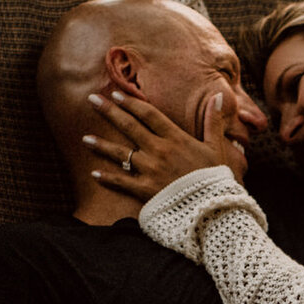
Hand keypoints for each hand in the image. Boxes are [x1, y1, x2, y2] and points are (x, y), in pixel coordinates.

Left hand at [87, 89, 241, 200]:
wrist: (213, 209)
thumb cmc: (216, 178)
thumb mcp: (217, 148)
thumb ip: (213, 122)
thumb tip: (219, 97)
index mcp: (176, 139)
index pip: (149, 114)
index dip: (131, 102)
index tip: (116, 93)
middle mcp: (159, 151)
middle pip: (129, 127)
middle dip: (109, 111)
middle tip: (92, 99)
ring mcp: (150, 171)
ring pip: (120, 153)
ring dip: (101, 145)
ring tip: (85, 138)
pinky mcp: (145, 191)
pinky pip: (122, 182)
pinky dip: (107, 178)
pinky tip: (94, 173)